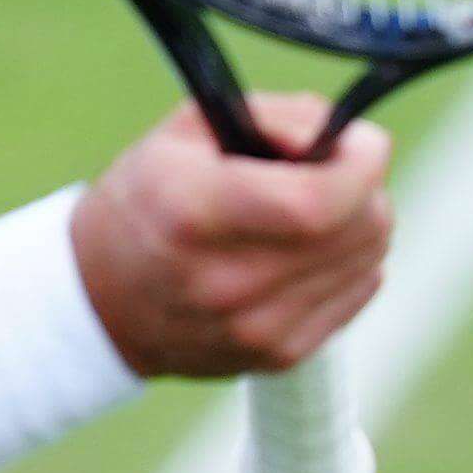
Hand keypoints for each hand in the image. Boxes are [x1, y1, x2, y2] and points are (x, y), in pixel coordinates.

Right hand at [69, 97, 395, 378]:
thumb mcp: (188, 129)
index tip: (361, 140)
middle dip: (363, 185)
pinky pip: (360, 292)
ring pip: (369, 259)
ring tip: (313, 209)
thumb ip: (276, 117)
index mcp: (194, 212)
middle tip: (330, 168)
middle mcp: (226, 281)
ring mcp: (256, 329)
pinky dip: (350, 260)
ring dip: (359, 222)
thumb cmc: (149, 198)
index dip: (361, 164)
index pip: (317, 201)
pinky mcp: (279, 354)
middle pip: (356, 228)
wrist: (103, 299)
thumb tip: (344, 138)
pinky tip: (308, 248)